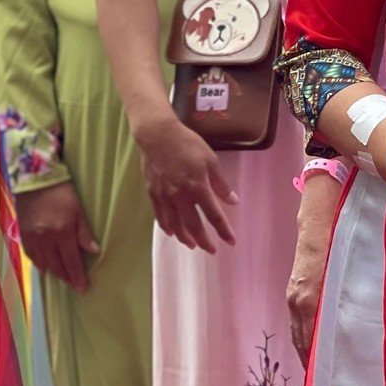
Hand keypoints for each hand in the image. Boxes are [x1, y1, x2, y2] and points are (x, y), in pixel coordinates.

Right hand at [14, 183, 99, 293]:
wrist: (35, 179)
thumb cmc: (62, 191)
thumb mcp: (79, 209)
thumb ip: (84, 232)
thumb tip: (94, 251)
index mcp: (61, 232)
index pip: (71, 261)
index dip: (77, 276)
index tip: (82, 288)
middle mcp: (44, 239)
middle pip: (55, 265)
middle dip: (65, 277)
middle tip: (74, 284)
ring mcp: (31, 237)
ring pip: (42, 262)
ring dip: (52, 271)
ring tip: (62, 276)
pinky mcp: (22, 234)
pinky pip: (30, 255)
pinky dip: (38, 262)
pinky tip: (44, 265)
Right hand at [137, 115, 237, 252]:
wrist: (158, 136)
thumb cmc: (188, 145)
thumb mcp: (211, 161)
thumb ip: (221, 184)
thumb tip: (233, 201)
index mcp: (198, 188)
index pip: (214, 216)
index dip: (223, 231)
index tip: (231, 242)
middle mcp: (181, 197)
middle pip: (193, 226)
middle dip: (204, 240)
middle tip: (211, 250)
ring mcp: (165, 197)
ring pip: (175, 225)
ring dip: (185, 237)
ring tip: (192, 245)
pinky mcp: (152, 193)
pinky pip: (160, 216)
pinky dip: (167, 227)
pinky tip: (172, 232)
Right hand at [286, 172, 343, 362]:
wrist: (321, 197)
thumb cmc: (338, 223)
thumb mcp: (344, 253)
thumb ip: (347, 281)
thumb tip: (352, 315)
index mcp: (309, 290)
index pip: (310, 335)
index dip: (315, 358)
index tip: (322, 383)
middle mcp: (298, 293)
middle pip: (302, 336)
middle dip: (310, 361)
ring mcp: (295, 289)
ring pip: (299, 328)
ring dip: (307, 350)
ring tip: (320, 374)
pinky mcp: (299, 283)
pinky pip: (300, 317)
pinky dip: (306, 334)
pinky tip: (316, 346)